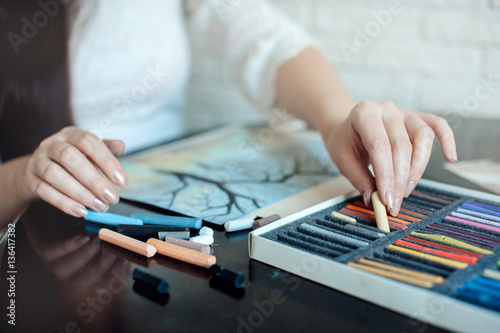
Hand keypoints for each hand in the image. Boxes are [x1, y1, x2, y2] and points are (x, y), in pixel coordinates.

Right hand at [15, 126, 127, 216]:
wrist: (37, 171)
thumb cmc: (71, 161)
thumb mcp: (89, 152)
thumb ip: (106, 149)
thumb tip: (120, 146)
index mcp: (70, 134)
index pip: (89, 142)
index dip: (107, 161)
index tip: (122, 181)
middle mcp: (51, 144)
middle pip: (71, 158)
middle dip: (94, 180)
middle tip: (111, 197)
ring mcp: (37, 162)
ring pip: (55, 175)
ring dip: (80, 193)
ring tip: (99, 206)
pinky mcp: (29, 180)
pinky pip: (44, 191)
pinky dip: (64, 203)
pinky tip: (81, 211)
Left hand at [324, 101, 456, 215]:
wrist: (348, 127)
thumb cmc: (345, 142)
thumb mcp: (343, 159)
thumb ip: (359, 178)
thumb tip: (374, 199)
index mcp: (364, 113)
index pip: (379, 146)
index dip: (385, 175)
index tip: (387, 200)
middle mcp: (387, 109)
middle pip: (401, 145)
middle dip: (399, 180)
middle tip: (394, 203)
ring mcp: (404, 112)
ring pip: (422, 137)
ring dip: (417, 169)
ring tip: (406, 191)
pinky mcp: (417, 117)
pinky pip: (438, 125)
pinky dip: (447, 139)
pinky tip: (450, 157)